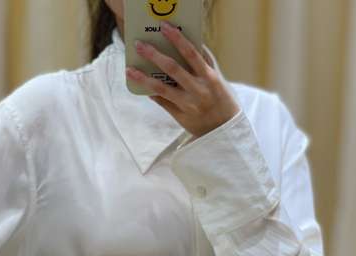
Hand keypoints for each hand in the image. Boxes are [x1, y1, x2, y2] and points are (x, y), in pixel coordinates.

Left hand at [126, 20, 240, 138]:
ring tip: (130, 69)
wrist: (225, 129)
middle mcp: (197, 90)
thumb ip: (205, 61)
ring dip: (143, 78)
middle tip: (139, 45)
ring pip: (162, 88)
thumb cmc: (221, 99)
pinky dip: (151, 93)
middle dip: (153, 55)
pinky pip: (162, 102)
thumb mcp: (218, 78)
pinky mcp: (180, 117)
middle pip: (172, 69)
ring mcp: (188, 105)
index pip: (191, 53)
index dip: (177, 39)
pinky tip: (142, 86)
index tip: (164, 27)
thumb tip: (192, 43)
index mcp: (208, 77)